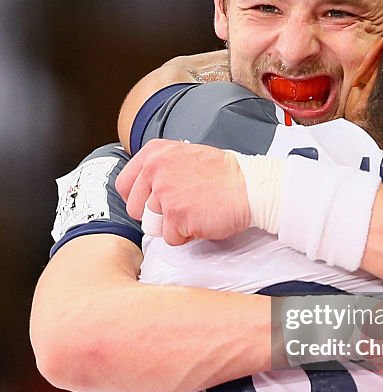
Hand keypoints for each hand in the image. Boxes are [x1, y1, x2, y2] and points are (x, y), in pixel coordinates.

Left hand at [115, 140, 251, 245]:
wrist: (250, 185)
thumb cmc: (223, 173)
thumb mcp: (184, 155)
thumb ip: (159, 168)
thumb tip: (142, 189)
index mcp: (154, 153)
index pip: (124, 184)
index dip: (138, 198)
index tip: (151, 201)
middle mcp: (155, 170)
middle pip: (135, 209)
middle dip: (155, 215)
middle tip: (180, 207)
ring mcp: (164, 194)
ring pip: (153, 225)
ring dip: (172, 225)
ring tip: (194, 210)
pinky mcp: (176, 216)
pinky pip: (171, 238)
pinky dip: (186, 234)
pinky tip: (201, 218)